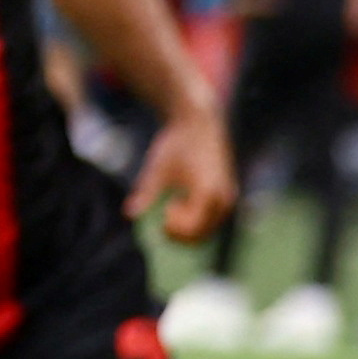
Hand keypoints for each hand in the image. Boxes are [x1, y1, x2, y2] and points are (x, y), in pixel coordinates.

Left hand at [131, 104, 236, 245]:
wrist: (200, 123)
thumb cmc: (177, 143)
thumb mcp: (157, 168)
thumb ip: (146, 193)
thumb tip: (129, 215)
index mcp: (207, 192)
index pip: (191, 228)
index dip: (173, 228)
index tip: (164, 211)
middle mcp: (223, 199)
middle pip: (201, 235)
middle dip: (180, 233)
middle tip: (164, 215)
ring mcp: (228, 198)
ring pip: (208, 231)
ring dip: (188, 229)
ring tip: (173, 206)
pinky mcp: (227, 196)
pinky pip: (212, 221)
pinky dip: (196, 221)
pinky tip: (182, 202)